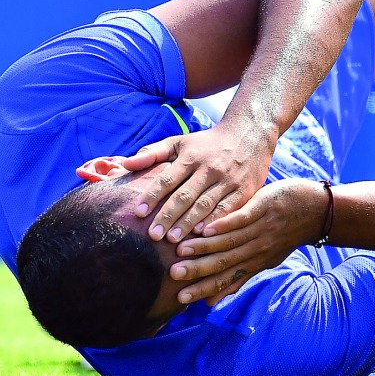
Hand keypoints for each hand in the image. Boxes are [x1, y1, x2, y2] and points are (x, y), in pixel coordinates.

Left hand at [122, 123, 274, 241]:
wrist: (249, 134)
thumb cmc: (207, 143)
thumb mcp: (180, 142)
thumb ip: (153, 153)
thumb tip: (126, 164)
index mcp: (191, 157)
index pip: (168, 178)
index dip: (152, 195)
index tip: (138, 213)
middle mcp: (209, 168)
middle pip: (185, 195)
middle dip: (169, 216)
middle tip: (153, 235)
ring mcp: (228, 180)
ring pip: (205, 205)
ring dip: (189, 223)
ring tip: (174, 242)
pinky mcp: (244, 190)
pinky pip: (228, 209)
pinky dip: (215, 223)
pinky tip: (202, 236)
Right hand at [168, 178, 325, 304]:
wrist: (316, 211)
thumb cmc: (285, 234)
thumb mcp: (265, 260)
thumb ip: (238, 278)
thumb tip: (212, 303)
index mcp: (254, 263)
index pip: (225, 279)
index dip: (203, 288)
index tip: (180, 298)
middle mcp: (256, 250)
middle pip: (224, 263)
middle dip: (198, 270)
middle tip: (174, 274)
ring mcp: (260, 230)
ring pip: (229, 242)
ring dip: (204, 247)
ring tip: (181, 249)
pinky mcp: (263, 209)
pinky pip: (241, 219)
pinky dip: (224, 225)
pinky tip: (206, 227)